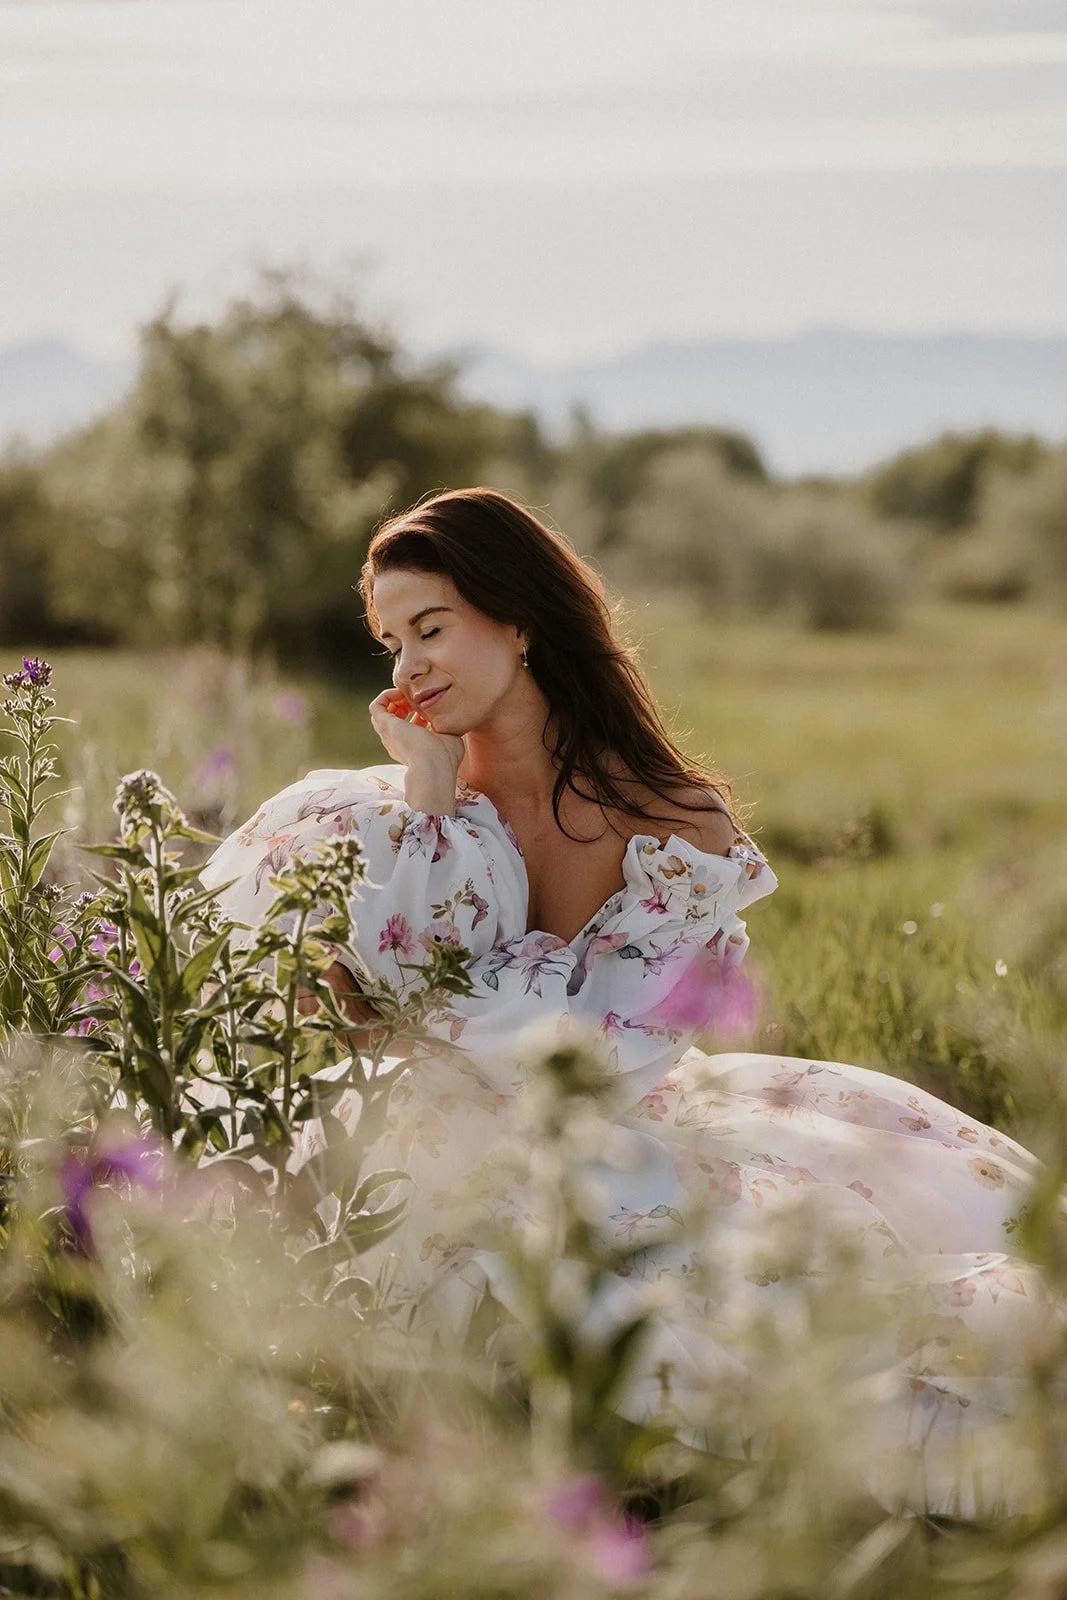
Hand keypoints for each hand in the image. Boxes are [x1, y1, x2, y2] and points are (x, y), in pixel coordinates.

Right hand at [369, 689, 462, 814]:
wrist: (432, 765)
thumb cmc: (445, 757)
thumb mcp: (450, 738)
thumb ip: (448, 727)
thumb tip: (451, 718)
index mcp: (413, 749)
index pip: (410, 728)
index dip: (418, 713)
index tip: (431, 708)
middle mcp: (398, 743)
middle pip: (396, 719)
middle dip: (406, 705)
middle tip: (420, 700)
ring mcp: (389, 735)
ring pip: (384, 713)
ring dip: (396, 699)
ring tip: (410, 695)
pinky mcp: (384, 726)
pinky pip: (376, 707)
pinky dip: (387, 695)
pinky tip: (401, 692)